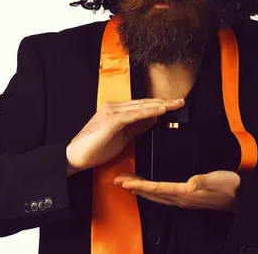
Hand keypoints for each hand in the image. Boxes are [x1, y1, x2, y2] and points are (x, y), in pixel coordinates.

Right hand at [66, 98, 185, 173]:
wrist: (76, 156)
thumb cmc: (95, 149)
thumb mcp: (122, 137)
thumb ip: (136, 127)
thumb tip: (152, 119)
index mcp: (116, 110)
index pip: (142, 105)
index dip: (159, 104)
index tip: (174, 105)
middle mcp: (114, 107)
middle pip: (144, 102)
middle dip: (164, 102)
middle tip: (181, 101)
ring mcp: (112, 111)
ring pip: (141, 106)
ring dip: (160, 105)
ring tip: (175, 104)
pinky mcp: (112, 119)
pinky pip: (135, 114)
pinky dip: (149, 111)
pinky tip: (161, 111)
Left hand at [113, 170, 240, 212]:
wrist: (242, 196)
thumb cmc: (230, 186)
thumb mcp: (218, 180)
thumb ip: (203, 181)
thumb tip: (190, 184)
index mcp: (186, 193)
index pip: (157, 188)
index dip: (141, 184)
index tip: (126, 182)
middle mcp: (181, 198)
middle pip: (152, 192)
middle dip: (134, 186)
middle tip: (118, 180)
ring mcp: (183, 199)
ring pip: (156, 195)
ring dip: (140, 189)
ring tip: (127, 183)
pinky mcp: (187, 198)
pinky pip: (163, 195)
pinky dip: (151, 190)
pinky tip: (147, 187)